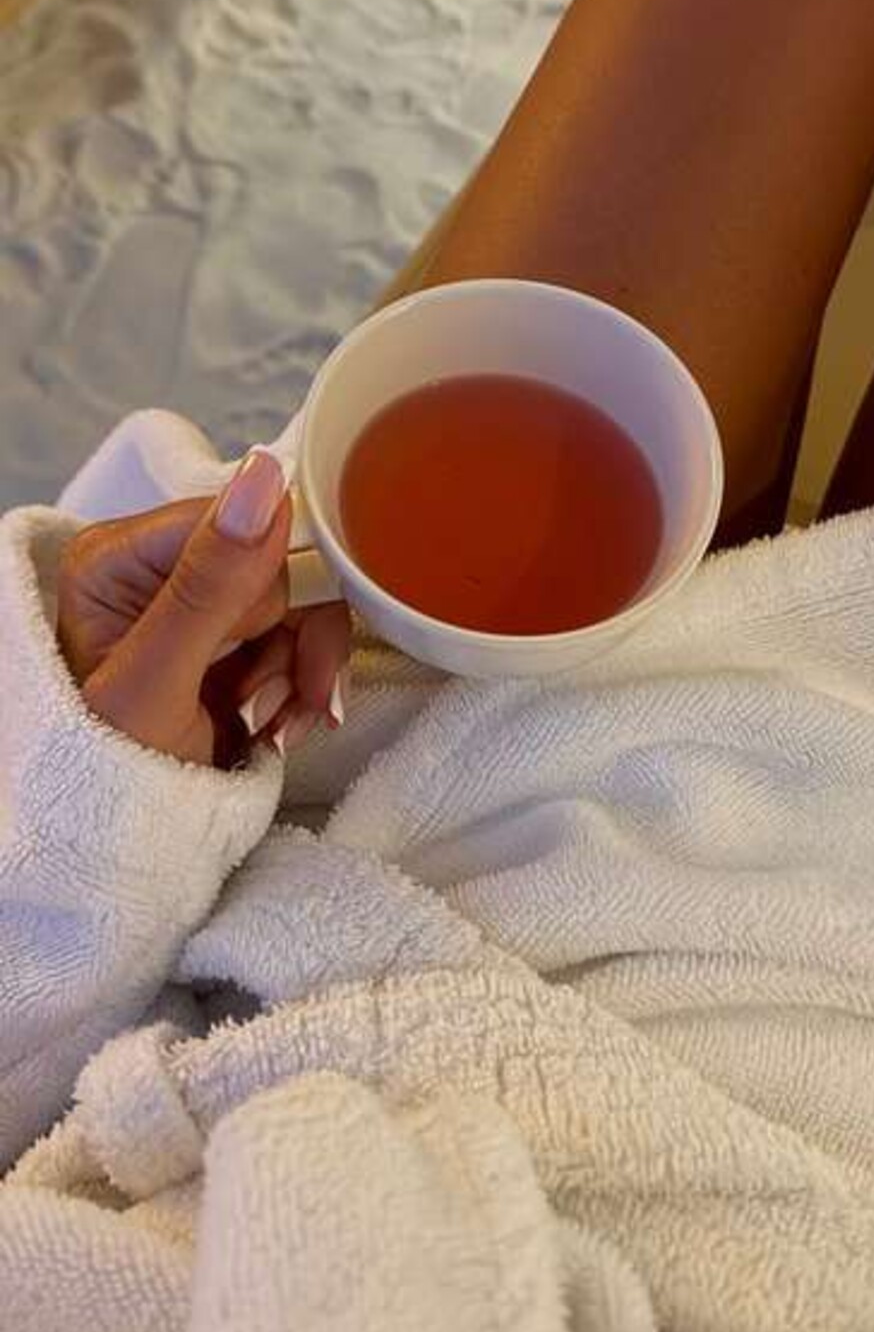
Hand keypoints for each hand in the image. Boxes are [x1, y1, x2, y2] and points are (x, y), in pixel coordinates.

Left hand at [56, 450, 351, 766]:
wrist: (127, 853)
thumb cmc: (111, 775)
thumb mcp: (158, 681)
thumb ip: (211, 583)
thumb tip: (264, 477)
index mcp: (119, 557)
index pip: (236, 524)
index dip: (269, 587)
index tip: (270, 651)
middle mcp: (157, 571)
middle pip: (278, 565)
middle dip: (290, 642)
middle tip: (266, 704)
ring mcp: (198, 609)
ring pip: (301, 603)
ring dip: (303, 673)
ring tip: (273, 726)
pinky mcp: (233, 645)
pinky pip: (303, 638)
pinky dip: (305, 688)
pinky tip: (279, 727)